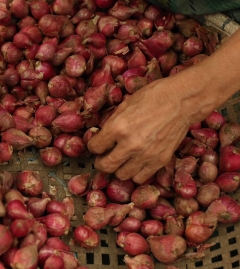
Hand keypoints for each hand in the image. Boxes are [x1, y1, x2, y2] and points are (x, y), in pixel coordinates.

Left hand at [87, 75, 205, 183]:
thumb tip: (101, 134)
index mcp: (118, 127)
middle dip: (101, 162)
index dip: (93, 146)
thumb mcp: (125, 104)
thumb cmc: (153, 97)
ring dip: (118, 169)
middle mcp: (130, 144)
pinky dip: (135, 173)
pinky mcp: (160, 161)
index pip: (94, 147)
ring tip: (120, 160)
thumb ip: (111, 122)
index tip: (96, 145)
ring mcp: (146, 155)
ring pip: (122, 175)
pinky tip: (135, 163)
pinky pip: (141, 177)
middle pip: (105, 166)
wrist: (182, 101)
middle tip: (103, 157)